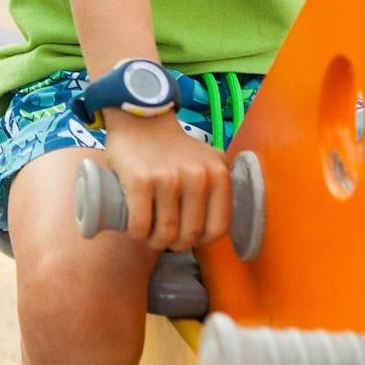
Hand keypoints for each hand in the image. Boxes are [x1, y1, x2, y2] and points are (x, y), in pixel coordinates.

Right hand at [100, 113, 230, 250]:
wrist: (140, 120)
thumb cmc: (172, 149)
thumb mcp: (207, 159)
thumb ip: (222, 181)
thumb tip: (229, 216)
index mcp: (218, 174)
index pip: (218, 229)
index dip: (202, 241)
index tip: (187, 237)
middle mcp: (197, 176)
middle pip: (190, 235)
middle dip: (174, 245)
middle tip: (163, 237)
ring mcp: (168, 177)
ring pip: (165, 233)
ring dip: (153, 242)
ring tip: (148, 235)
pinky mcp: (140, 180)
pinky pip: (141, 224)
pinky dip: (137, 234)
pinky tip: (135, 230)